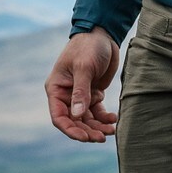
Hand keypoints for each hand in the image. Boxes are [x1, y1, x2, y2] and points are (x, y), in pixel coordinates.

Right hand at [46, 28, 120, 142]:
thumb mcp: (84, 68)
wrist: (103, 35)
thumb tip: (77, 116)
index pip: (59, 116)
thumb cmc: (88, 47)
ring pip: (87, 119)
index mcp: (57, 89)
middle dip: (87, 131)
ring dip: (98, 127)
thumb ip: (81, 92)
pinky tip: (114, 119)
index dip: (70, 129)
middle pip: (74, 121)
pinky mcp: (94, 94)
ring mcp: (80, 95)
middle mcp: (66, 95)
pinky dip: (105, 118)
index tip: (84, 137)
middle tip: (102, 137)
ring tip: (112, 130)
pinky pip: (98, 112)